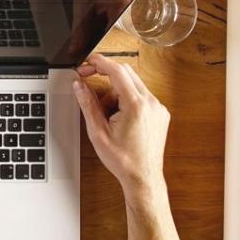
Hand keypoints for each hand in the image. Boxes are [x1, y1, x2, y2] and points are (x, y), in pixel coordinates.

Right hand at [73, 54, 170, 201]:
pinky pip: (141, 95)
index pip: (117, 71)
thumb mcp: (98, 132)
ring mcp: (158, 108)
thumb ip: (87, 104)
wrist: (142, 177)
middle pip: (126, 73)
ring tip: (106, 113)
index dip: (99, 62)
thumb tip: (79, 85)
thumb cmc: (123, 160)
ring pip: (133, 84)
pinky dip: (126, 98)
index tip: (87, 62)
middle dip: (105, 74)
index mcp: (136, 106)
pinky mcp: (160, 113)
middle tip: (88, 79)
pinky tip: (118, 116)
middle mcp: (151, 103)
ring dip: (115, 90)